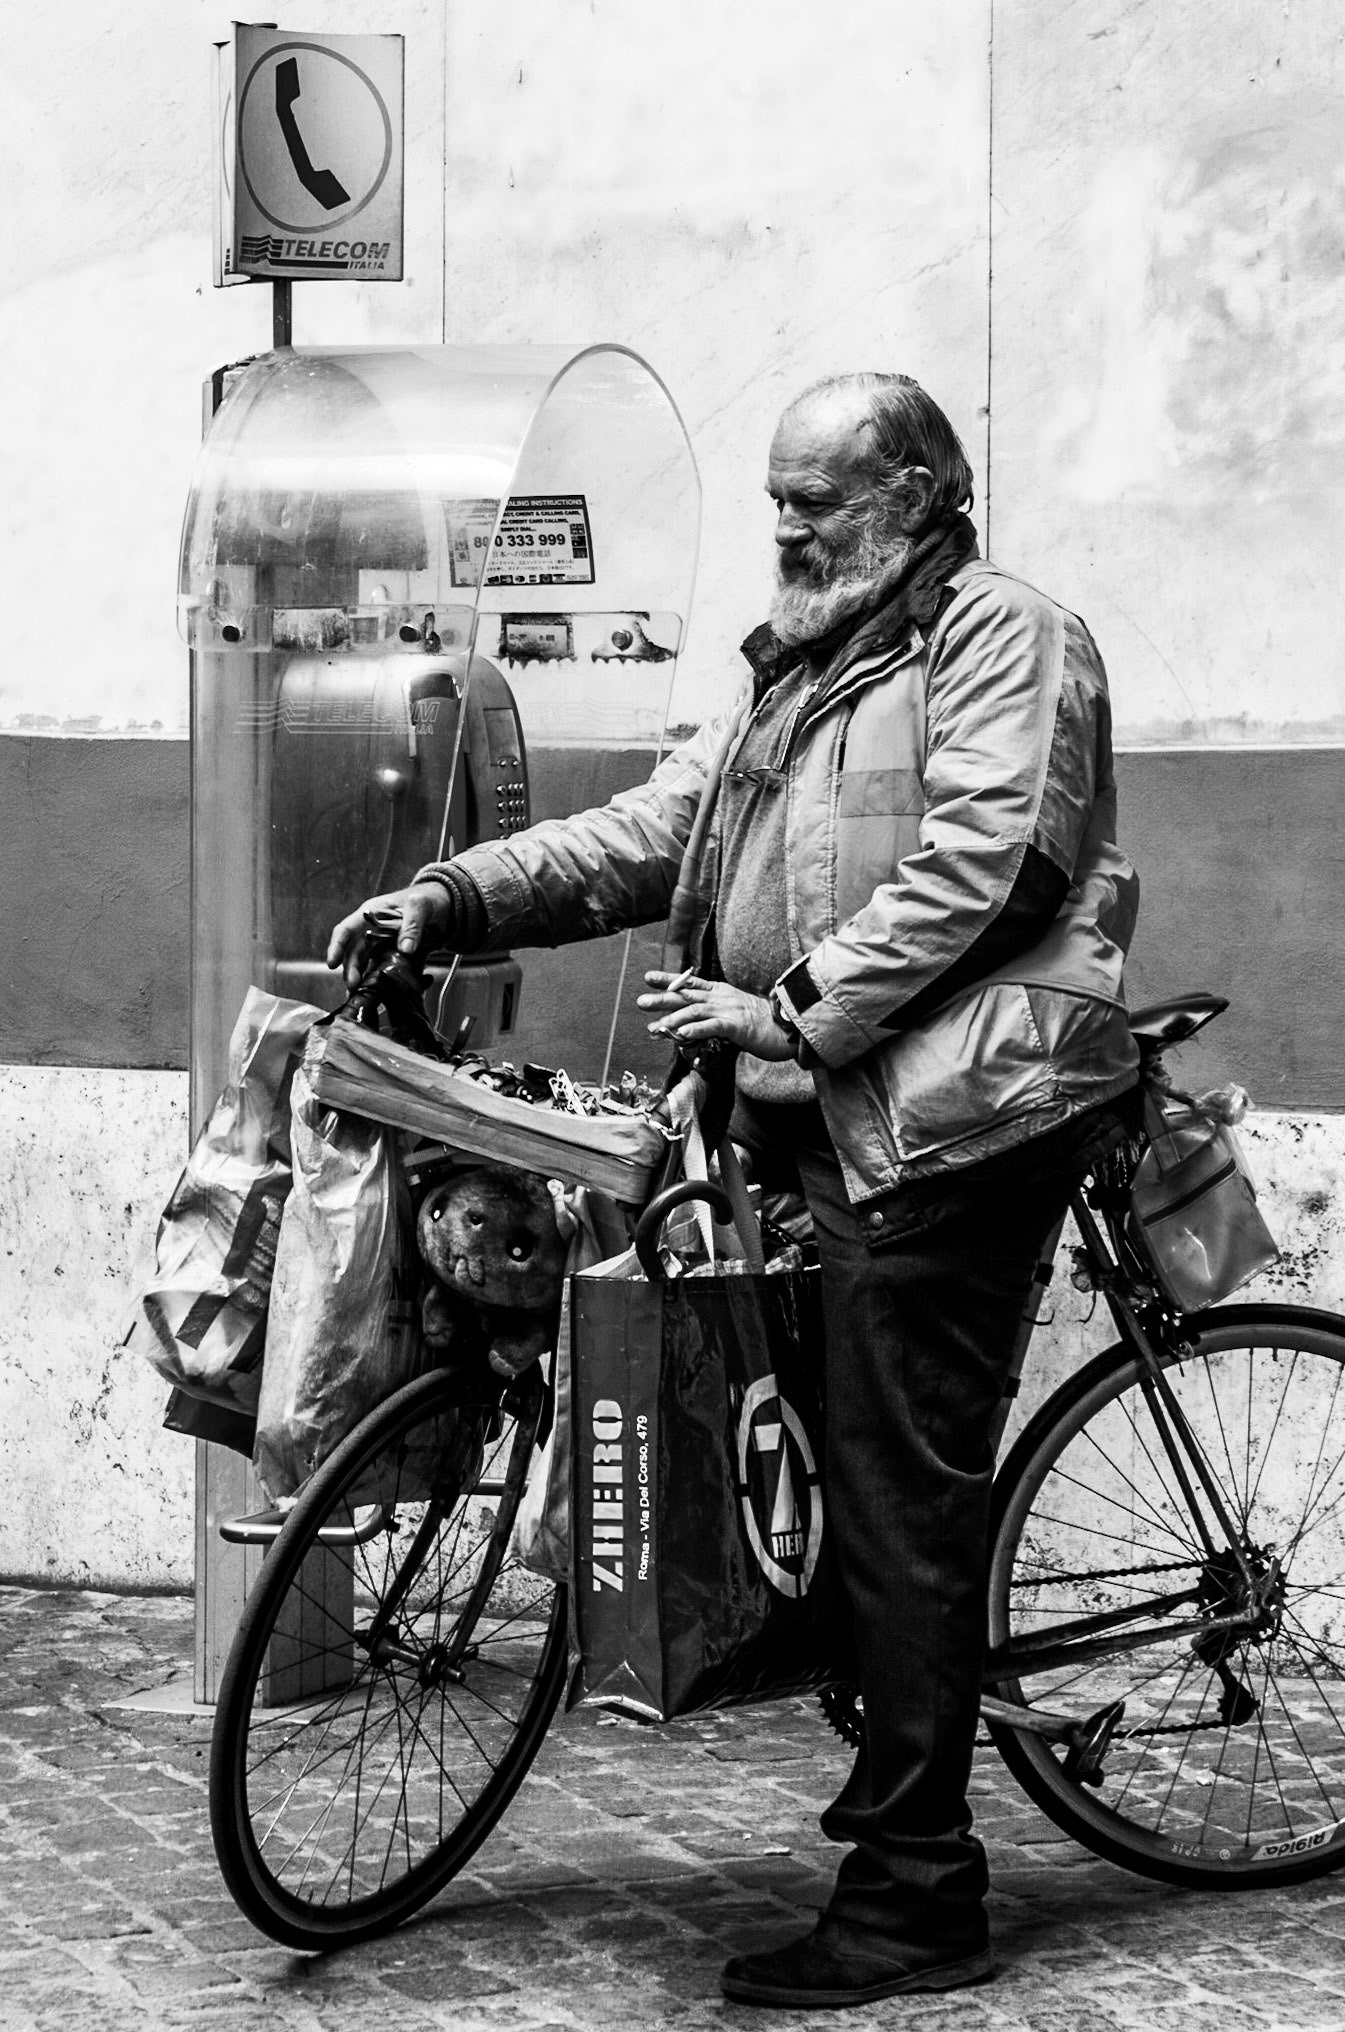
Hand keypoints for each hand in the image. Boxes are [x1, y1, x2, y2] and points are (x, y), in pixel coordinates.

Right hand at [326, 883, 452, 991]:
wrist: (444, 907)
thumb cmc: (428, 899)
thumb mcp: (422, 905)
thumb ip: (413, 924)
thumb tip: (406, 948)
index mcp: (372, 913)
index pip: (347, 929)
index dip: (337, 946)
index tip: (332, 963)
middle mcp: (372, 930)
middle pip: (354, 952)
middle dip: (350, 970)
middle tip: (354, 986)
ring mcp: (382, 944)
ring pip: (365, 964)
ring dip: (361, 979)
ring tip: (360, 994)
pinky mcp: (393, 956)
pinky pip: (383, 970)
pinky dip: (380, 982)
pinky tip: (378, 994)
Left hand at [637, 971, 796, 1059]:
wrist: (791, 1029)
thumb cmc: (765, 1024)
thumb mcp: (737, 1014)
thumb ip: (716, 1016)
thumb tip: (693, 1025)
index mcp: (722, 992)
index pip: (691, 983)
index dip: (669, 979)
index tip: (648, 977)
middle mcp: (723, 998)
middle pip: (687, 996)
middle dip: (662, 998)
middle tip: (641, 1002)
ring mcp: (730, 1010)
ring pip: (694, 1012)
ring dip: (672, 1019)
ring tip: (653, 1028)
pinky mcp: (737, 1026)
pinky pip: (712, 1027)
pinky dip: (694, 1029)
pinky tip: (679, 1034)